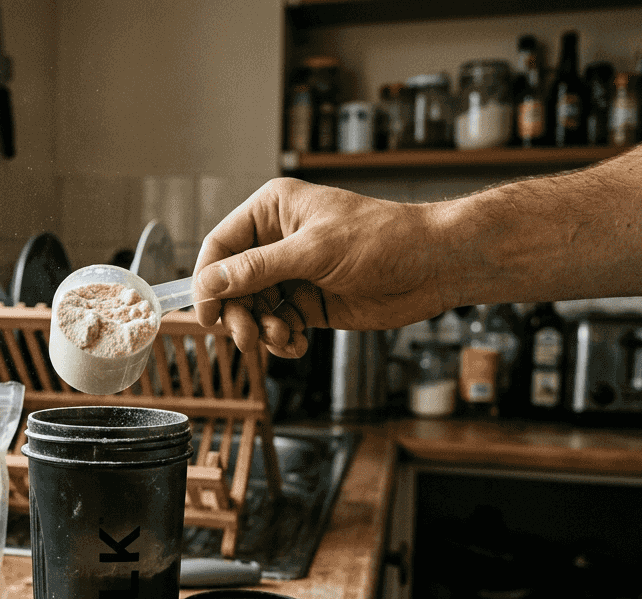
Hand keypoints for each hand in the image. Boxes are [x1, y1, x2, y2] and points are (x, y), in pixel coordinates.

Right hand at [193, 178, 450, 356]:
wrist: (434, 266)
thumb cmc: (383, 239)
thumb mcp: (314, 252)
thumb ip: (258, 269)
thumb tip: (210, 283)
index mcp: (273, 211)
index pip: (220, 246)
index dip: (208, 281)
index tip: (207, 314)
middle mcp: (278, 241)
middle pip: (232, 284)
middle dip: (238, 313)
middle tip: (248, 337)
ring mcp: (294, 274)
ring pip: (253, 309)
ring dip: (261, 330)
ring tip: (282, 339)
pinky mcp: (310, 303)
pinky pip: (278, 325)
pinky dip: (281, 340)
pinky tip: (297, 344)